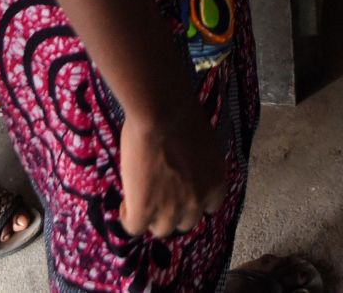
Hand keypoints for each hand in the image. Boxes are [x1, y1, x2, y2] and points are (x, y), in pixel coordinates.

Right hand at [117, 105, 227, 236]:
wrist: (161, 113)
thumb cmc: (182, 115)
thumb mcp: (202, 144)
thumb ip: (197, 166)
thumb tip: (182, 168)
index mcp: (216, 183)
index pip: (210, 207)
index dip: (194, 200)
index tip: (182, 192)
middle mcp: (198, 202)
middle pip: (185, 222)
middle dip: (173, 211)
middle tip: (158, 195)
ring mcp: (171, 210)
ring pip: (162, 229)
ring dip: (152, 217)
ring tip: (140, 198)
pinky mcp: (145, 211)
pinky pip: (135, 227)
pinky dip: (128, 217)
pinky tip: (125, 203)